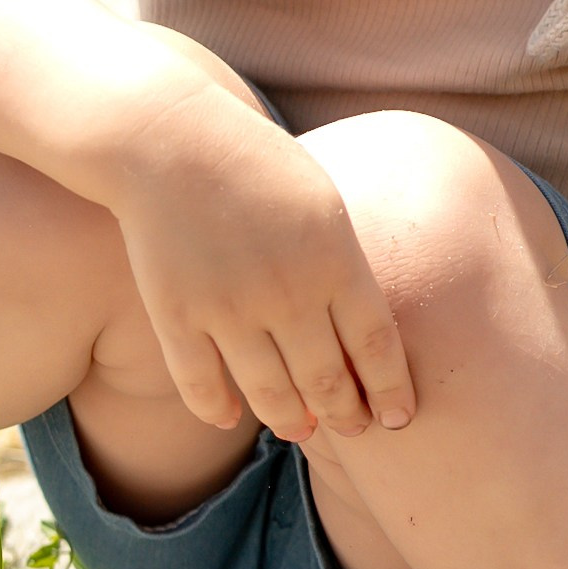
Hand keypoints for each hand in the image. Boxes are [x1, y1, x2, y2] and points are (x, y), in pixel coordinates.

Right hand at [103, 92, 415, 440]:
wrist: (171, 140)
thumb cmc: (258, 166)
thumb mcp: (324, 203)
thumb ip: (346, 266)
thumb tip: (366, 333)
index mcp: (334, 260)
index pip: (377, 348)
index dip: (390, 392)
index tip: (397, 418)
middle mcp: (287, 292)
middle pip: (328, 381)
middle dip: (345, 415)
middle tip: (351, 427)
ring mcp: (229, 309)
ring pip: (271, 396)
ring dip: (292, 421)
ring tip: (301, 429)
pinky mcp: (177, 316)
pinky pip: (203, 386)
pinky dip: (219, 410)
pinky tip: (231, 416)